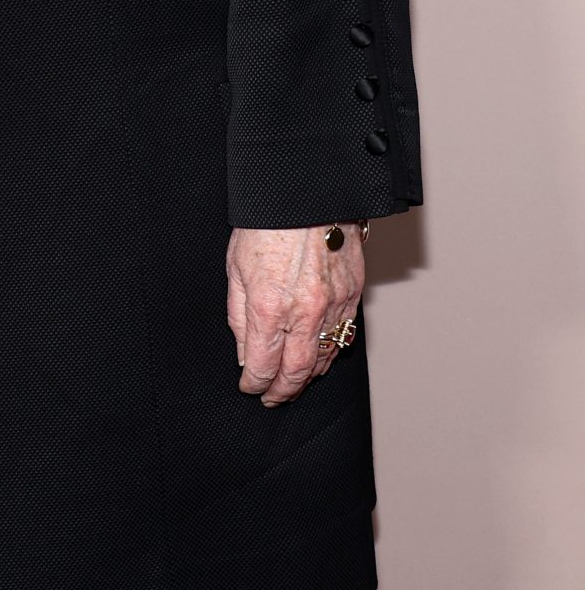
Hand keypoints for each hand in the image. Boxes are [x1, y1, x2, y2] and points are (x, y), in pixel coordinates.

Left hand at [226, 224, 364, 406]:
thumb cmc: (266, 223)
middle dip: (283, 392)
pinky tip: (318, 356)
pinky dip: (330, 352)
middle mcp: (304, 312)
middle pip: (297, 372)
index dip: (254, 383)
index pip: (263, 365)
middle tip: (272, 398)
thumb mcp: (236, 268)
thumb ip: (239, 316)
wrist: (307, 192)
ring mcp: (333, 305)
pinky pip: (344, 335)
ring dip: (307, 376)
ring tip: (292, 381)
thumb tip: (245, 353)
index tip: (249, 387)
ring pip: (324, 358)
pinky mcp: (353, 294)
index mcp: (269, 306)